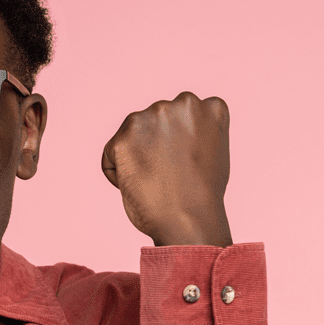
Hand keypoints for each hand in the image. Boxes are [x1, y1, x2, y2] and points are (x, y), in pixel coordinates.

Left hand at [101, 91, 232, 246]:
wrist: (190, 220)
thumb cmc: (202, 197)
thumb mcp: (213, 151)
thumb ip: (195, 132)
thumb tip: (174, 133)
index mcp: (209, 107)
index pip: (183, 116)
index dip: (181, 145)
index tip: (188, 165)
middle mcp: (181, 103)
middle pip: (154, 123)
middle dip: (155, 146)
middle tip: (171, 176)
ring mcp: (151, 117)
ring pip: (131, 135)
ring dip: (136, 157)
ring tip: (158, 182)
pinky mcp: (124, 138)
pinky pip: (110, 156)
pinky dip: (118, 174)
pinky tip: (140, 186)